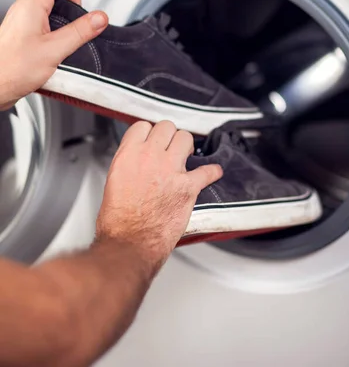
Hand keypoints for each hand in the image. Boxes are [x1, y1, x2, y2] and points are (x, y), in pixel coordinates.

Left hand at [0, 0, 107, 109]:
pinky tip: (56, 50)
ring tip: (66, 38)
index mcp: (31, 5)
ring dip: (62, 21)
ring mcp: (22, 21)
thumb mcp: (54, 50)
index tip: (78, 12)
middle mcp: (24, 9)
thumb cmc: (11, 69)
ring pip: (48, 7)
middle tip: (75, 23)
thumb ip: (80, 32)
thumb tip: (98, 18)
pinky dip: (54, 32)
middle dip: (70, 6)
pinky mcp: (22, 34)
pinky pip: (43, 23)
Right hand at [96, 120, 222, 271]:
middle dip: (169, 136)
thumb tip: (136, 159)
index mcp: (129, 155)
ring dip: (186, 146)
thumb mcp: (113, 181)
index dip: (148, 133)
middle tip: (169, 147)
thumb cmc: (119, 221)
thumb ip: (128, 164)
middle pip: (166, 127)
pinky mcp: (188, 187)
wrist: (129, 244)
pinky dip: (212, 172)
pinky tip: (213, 172)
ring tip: (185, 156)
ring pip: (186, 138)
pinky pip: (207, 171)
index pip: (142, 126)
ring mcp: (171, 170)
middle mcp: (150, 157)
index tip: (152, 139)